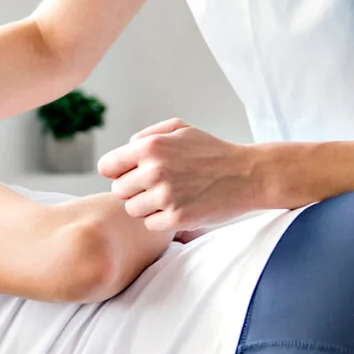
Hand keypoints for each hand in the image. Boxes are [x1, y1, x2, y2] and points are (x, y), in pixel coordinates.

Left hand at [98, 119, 263, 232]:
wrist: (247, 174)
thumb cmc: (212, 150)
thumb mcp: (181, 128)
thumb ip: (148, 135)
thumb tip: (126, 149)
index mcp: (150, 147)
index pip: (107, 167)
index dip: (118, 171)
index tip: (132, 175)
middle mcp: (154, 171)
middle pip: (118, 190)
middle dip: (133, 190)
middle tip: (156, 187)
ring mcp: (165, 196)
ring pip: (132, 209)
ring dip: (147, 206)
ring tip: (169, 197)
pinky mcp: (177, 218)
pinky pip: (150, 225)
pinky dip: (161, 220)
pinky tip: (178, 209)